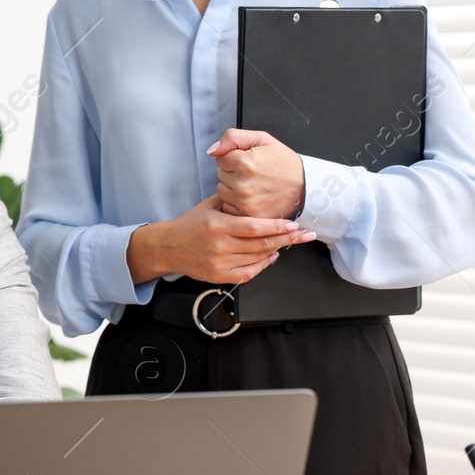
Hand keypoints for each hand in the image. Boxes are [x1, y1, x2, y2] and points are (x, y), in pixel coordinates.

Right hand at [127, 195, 313, 284]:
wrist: (169, 246)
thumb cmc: (191, 223)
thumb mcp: (210, 206)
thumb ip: (233, 202)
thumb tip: (261, 198)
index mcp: (217, 225)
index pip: (254, 227)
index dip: (276, 226)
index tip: (294, 224)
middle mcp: (219, 246)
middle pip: (261, 244)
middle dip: (287, 239)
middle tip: (305, 235)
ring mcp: (219, 263)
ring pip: (258, 259)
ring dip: (276, 250)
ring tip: (289, 242)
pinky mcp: (219, 276)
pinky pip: (248, 273)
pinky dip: (263, 265)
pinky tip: (271, 257)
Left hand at [208, 128, 304, 219]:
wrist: (305, 187)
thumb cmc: (284, 162)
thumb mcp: (262, 139)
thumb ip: (233, 138)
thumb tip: (212, 150)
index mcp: (245, 162)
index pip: (220, 158)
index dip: (233, 157)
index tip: (248, 161)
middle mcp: (242, 184)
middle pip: (220, 174)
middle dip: (232, 172)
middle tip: (253, 173)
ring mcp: (244, 202)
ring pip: (222, 191)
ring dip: (232, 188)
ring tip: (253, 185)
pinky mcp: (247, 215)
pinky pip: (228, 207)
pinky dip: (236, 203)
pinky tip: (252, 197)